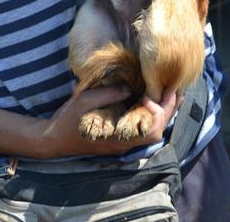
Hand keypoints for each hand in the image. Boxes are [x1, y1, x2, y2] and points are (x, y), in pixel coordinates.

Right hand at [33, 85, 181, 157]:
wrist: (53, 139)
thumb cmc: (67, 120)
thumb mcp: (85, 101)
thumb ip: (107, 95)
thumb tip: (128, 87)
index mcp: (119, 135)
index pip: (151, 127)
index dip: (160, 109)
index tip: (158, 91)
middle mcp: (125, 141)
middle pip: (157, 131)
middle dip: (170, 109)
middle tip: (177, 88)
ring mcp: (123, 141)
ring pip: (153, 131)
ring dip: (164, 112)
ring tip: (170, 92)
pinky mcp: (120, 137)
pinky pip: (143, 128)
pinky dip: (153, 115)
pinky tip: (153, 100)